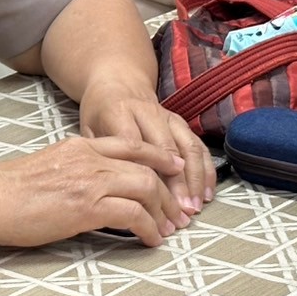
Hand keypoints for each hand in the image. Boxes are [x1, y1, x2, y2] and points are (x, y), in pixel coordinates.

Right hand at [0, 136, 188, 247]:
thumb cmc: (12, 188)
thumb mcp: (50, 162)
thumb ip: (76, 165)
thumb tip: (93, 182)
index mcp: (80, 145)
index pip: (131, 144)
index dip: (159, 156)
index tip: (176, 166)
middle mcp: (90, 159)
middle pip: (146, 168)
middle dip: (169, 191)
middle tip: (178, 211)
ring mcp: (90, 182)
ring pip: (145, 188)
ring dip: (163, 212)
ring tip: (169, 229)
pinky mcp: (87, 208)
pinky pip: (132, 215)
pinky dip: (148, 228)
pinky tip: (150, 239)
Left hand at [79, 79, 215, 213]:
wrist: (118, 83)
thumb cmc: (99, 114)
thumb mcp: (89, 130)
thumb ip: (99, 156)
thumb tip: (108, 192)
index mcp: (118, 113)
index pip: (135, 146)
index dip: (145, 175)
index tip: (151, 203)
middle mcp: (147, 112)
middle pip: (165, 148)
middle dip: (176, 183)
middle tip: (180, 212)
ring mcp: (167, 116)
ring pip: (187, 147)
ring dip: (194, 179)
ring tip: (194, 208)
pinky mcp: (181, 122)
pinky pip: (197, 145)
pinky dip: (205, 170)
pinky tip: (207, 193)